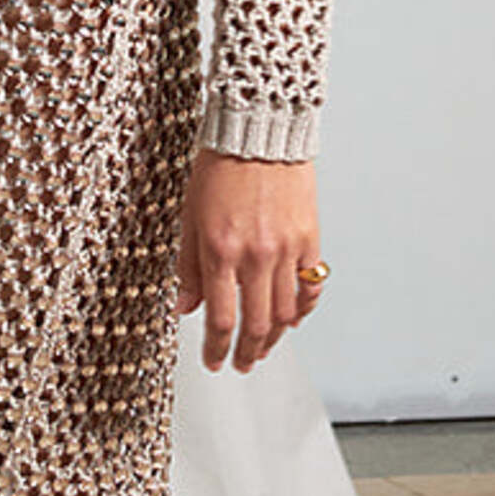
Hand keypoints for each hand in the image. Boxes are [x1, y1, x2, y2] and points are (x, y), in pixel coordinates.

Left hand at [179, 150, 320, 370]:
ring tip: (265, 348)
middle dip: (247, 353)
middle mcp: (255, 255)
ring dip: (275, 338)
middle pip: (256, 325)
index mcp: (221, 250)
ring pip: (286, 313)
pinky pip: (310, 285)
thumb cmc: (219, 166)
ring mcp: (286, 248)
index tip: (214, 361)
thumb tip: (184, 306)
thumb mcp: (189, 216)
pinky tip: (294, 317)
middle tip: (241, 365)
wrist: (258, 130)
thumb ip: (187, 266)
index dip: (216, 348)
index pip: (220, 319)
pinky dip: (303, 307)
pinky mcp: (309, 238)